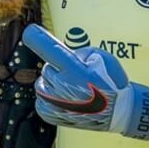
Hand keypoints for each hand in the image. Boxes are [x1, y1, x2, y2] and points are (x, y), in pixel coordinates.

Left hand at [22, 24, 148, 139]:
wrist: (117, 113)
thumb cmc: (112, 83)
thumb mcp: (103, 58)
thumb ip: (80, 52)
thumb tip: (65, 56)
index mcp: (76, 70)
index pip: (49, 49)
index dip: (37, 38)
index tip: (31, 32)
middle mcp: (63, 86)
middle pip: (48, 68)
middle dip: (59, 69)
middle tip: (76, 76)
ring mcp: (55, 103)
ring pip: (42, 84)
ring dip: (52, 83)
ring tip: (71, 88)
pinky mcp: (50, 115)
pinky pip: (40, 100)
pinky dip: (49, 98)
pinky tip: (64, 100)